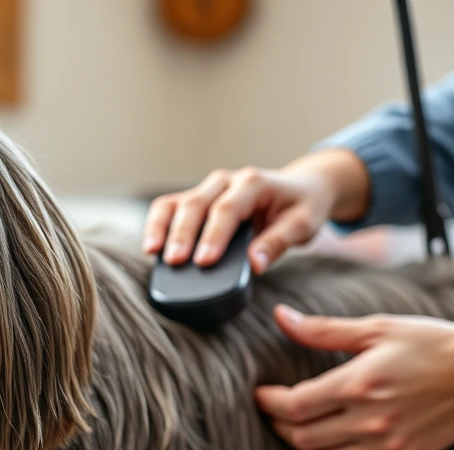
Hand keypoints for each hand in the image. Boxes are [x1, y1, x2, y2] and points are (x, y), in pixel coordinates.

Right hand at [141, 148, 370, 271]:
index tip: (204, 261)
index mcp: (253, 183)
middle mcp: (226, 181)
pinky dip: (158, 224)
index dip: (214, 235)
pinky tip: (151, 246)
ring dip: (162, 227)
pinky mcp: (198, 199)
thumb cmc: (302, 207)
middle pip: (196, 204)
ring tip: (152, 251)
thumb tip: (255, 265)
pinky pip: (170, 207)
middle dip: (182, 234)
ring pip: (176, 202)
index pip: (227, 209)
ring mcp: (208, 188)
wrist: (301, 188)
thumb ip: (278, 242)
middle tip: (175, 261)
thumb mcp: (303, 225)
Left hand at [254, 305, 453, 449]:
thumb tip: (281, 317)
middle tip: (273, 410)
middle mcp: (370, 421)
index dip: (269, 403)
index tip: (260, 394)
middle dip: (278, 424)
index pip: (294, 406)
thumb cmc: (430, 344)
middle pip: (301, 438)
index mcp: (358, 385)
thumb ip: (322, 330)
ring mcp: (387, 446)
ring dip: (302, 449)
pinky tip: (330, 447)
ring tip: (298, 429)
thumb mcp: (376, 328)